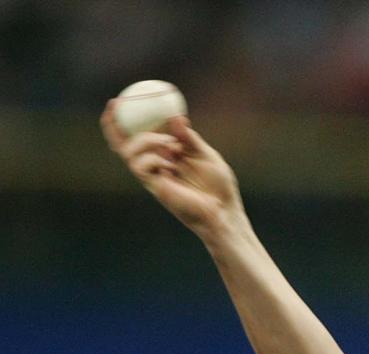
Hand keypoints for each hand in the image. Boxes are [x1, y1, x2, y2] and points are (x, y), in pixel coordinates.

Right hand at [100, 102, 242, 240]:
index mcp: (166, 156)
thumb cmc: (218, 186)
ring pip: (129, 153)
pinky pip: (141, 167)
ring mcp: (154, 178)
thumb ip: (189, 137)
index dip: (126, 120)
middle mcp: (156, 166)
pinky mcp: (155, 188)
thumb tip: (176, 117)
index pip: (140, 137)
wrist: (224, 210)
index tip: (121, 98)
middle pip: (122, 146)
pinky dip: (154, 157)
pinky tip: (172, 162)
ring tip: (171, 144)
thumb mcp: (205, 154)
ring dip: (146, 140)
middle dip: (112, 125)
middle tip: (115, 104)